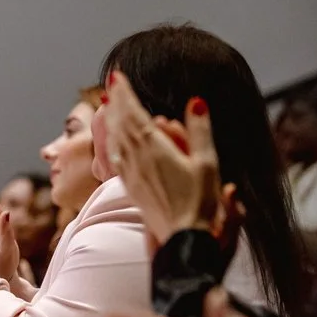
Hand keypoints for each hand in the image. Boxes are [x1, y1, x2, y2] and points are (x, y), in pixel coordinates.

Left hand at [104, 74, 233, 247]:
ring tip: (109, 106)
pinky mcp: (130, 187)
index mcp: (153, 149)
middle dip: (115, 102)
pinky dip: (113, 141)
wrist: (181, 239)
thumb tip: (195, 102)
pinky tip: (114, 141)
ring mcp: (130, 174)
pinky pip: (116, 158)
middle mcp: (136, 160)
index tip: (116, 76)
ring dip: (112, 120)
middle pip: (120, 124)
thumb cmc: (199, 203)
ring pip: (114, 140)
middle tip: (110, 84)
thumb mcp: (207, 163)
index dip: (124, 94)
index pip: (133, 114)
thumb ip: (199, 130)